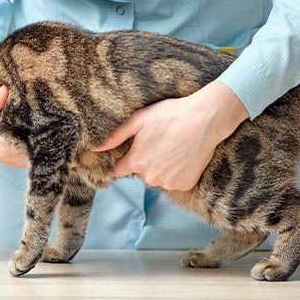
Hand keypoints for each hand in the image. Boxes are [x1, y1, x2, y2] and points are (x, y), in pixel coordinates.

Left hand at [93, 80, 248, 190]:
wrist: (206, 119)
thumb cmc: (171, 115)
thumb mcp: (138, 120)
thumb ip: (114, 137)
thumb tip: (94, 150)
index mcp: (136, 162)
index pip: (119, 170)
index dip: (124, 160)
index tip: (132, 151)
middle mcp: (150, 177)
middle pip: (140, 173)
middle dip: (144, 162)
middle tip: (158, 143)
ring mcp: (169, 183)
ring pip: (157, 178)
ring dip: (161, 168)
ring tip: (172, 147)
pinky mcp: (185, 185)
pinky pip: (174, 181)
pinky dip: (177, 172)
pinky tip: (183, 156)